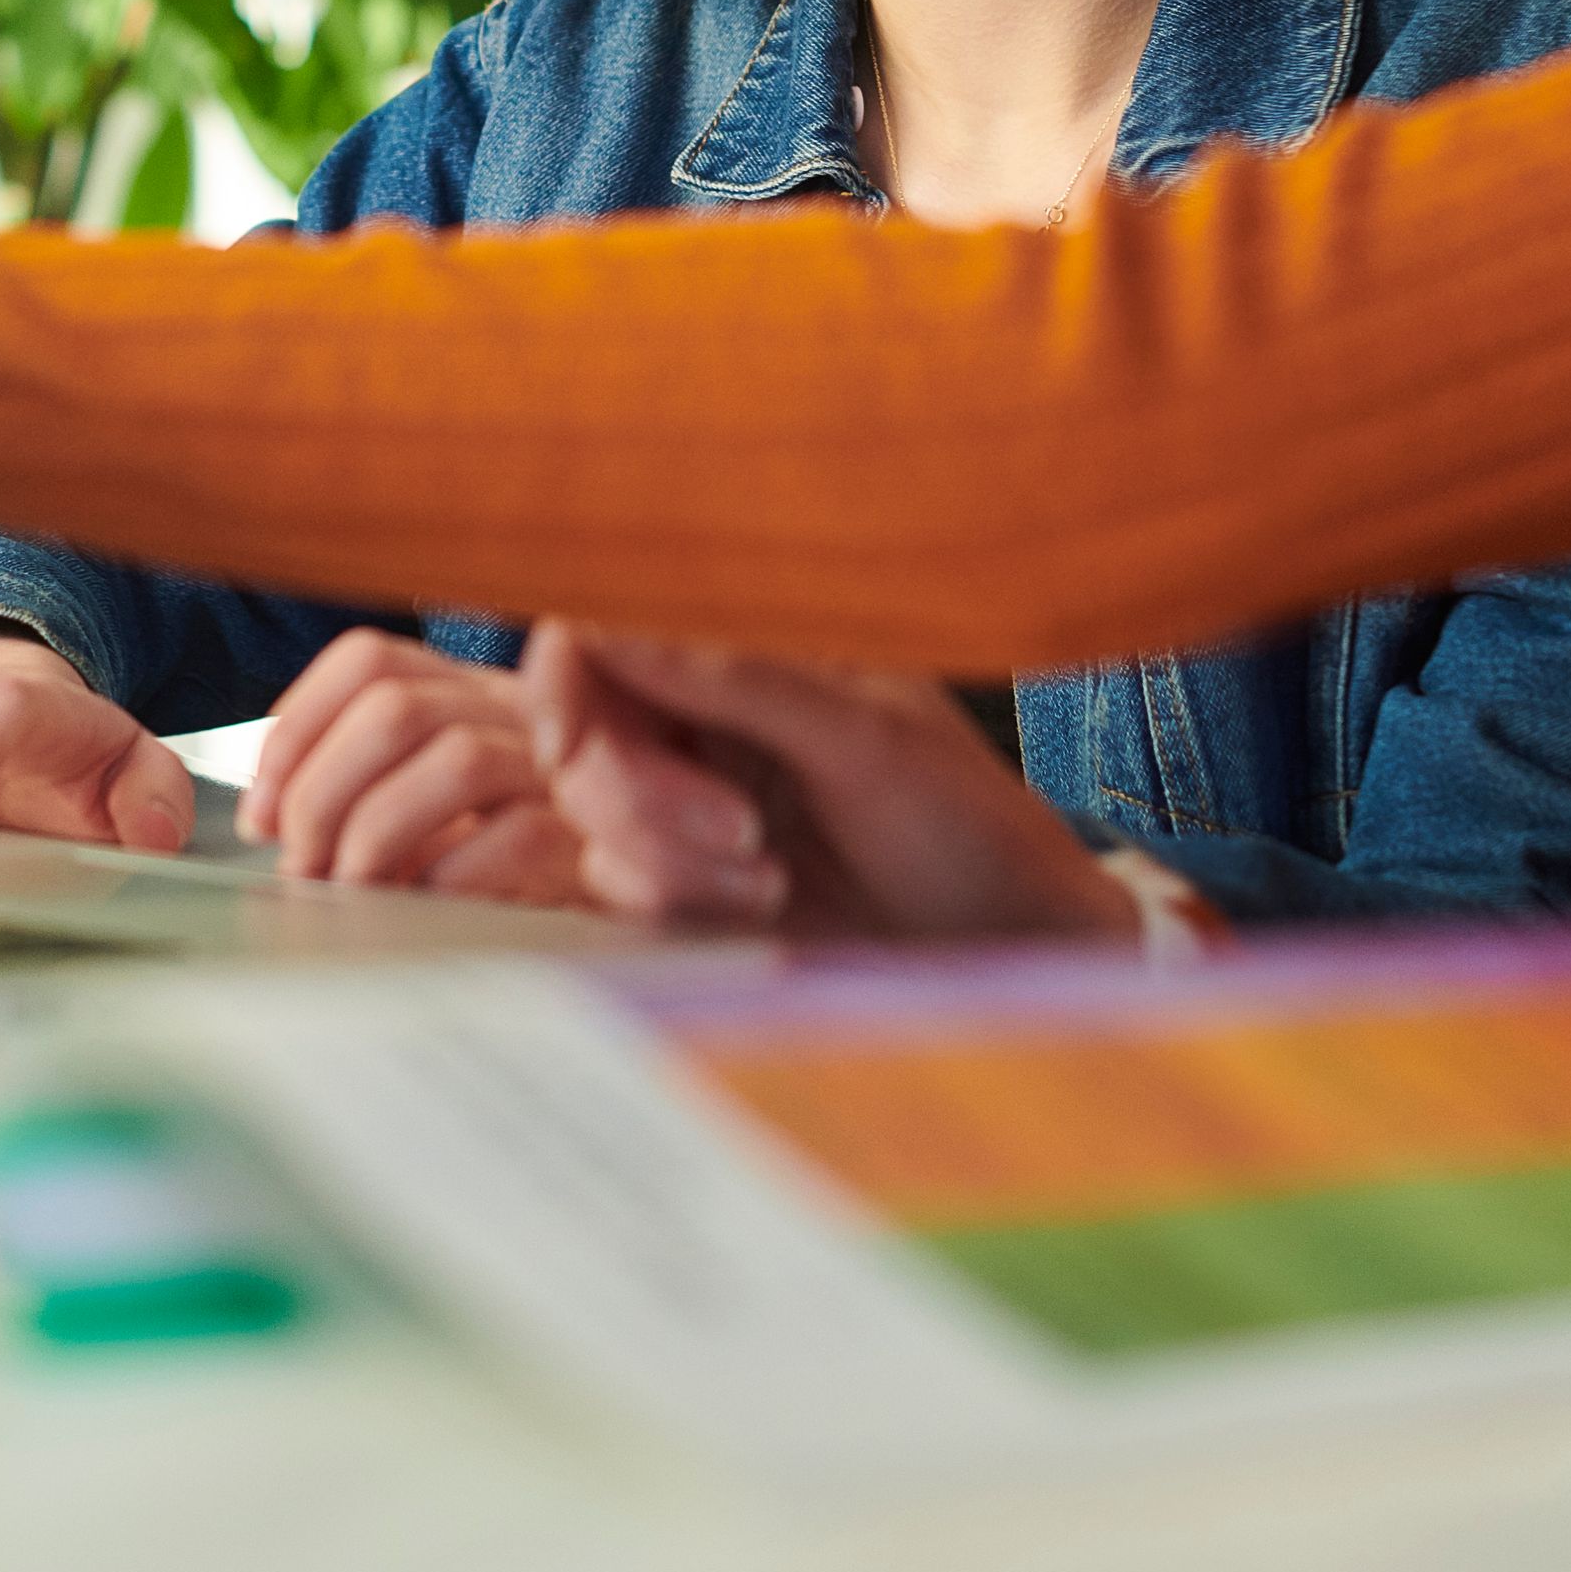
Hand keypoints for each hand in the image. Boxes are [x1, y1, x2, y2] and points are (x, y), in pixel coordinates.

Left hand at [239, 628, 587, 904]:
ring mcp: (561, 771)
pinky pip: (515, 837)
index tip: (259, 812)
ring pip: (455, 759)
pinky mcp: (595, 840)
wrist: (648, 899)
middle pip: (396, 709)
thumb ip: (375, 783)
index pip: (370, 661)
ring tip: (350, 891)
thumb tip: (273, 821)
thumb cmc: (520, 861)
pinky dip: (448, 876)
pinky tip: (422, 908)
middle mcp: (518, 712)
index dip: (298, 727)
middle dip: (321, 792)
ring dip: (375, 832)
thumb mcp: (443, 803)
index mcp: (472, 690)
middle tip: (300, 867)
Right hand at [523, 622, 1133, 943]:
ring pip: (589, 815)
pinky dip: (674, 904)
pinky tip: (760, 912)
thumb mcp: (863, 740)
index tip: (569, 745)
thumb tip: (613, 619)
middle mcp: (706, 711)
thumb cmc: (967, 827)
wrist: (1006, 952)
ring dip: (664, 859)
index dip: (565, 680)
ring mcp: (691, 796)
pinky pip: (617, 884)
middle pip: (583, 728)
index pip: (603, 627)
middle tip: (740, 834)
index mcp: (746, 643)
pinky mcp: (689, 880)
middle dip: (637, 793)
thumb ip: (735, 673)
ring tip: (769, 880)